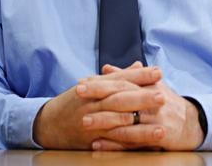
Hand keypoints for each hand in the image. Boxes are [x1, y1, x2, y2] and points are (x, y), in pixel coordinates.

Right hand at [32, 64, 161, 148]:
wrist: (47, 123)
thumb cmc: (74, 101)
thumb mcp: (94, 85)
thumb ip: (118, 76)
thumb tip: (140, 65)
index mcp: (96, 87)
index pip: (121, 79)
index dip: (140, 76)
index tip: (159, 72)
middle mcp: (94, 103)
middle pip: (121, 99)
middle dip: (143, 99)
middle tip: (163, 97)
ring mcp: (92, 122)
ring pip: (119, 124)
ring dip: (141, 128)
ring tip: (161, 128)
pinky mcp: (91, 140)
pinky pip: (112, 143)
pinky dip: (129, 145)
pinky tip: (144, 146)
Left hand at [79, 64, 204, 150]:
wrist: (193, 124)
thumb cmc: (167, 103)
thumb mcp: (151, 86)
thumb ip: (128, 77)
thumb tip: (106, 67)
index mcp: (150, 86)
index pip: (122, 82)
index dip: (101, 82)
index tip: (82, 83)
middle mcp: (153, 101)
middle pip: (122, 98)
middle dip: (99, 97)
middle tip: (77, 96)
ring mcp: (156, 120)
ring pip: (126, 121)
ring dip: (104, 122)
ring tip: (84, 122)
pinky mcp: (159, 137)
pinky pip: (133, 142)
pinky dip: (114, 144)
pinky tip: (98, 144)